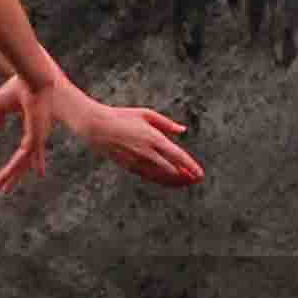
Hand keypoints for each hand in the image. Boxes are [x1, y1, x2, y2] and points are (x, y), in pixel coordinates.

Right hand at [0, 75, 45, 193]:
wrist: (31, 80)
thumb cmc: (19, 86)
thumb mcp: (1, 104)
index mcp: (33, 127)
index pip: (26, 150)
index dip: (20, 163)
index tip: (18, 173)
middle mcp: (37, 135)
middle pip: (25, 161)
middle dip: (15, 175)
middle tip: (7, 189)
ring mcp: (37, 138)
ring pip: (22, 164)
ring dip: (11, 177)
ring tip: (2, 190)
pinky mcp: (34, 140)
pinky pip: (21, 160)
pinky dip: (11, 171)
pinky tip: (4, 180)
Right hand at [60, 87, 201, 187]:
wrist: (96, 126)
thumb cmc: (122, 116)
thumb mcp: (146, 114)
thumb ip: (166, 123)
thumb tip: (182, 130)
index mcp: (153, 138)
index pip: (177, 156)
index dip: (190, 166)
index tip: (200, 174)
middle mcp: (147, 153)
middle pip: (172, 171)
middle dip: (186, 177)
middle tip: (198, 180)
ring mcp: (137, 162)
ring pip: (160, 177)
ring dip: (175, 181)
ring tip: (187, 182)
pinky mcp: (129, 167)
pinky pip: (149, 177)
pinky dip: (161, 180)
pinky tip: (169, 181)